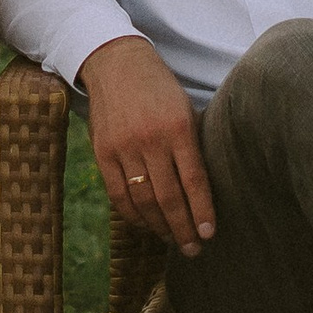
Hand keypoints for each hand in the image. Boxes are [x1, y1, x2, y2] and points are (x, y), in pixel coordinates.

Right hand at [82, 35, 215, 253]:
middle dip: (183, 229)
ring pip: (143, 201)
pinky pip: (118, 195)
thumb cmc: (160, 88)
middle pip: (169, 198)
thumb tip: (204, 192)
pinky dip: (133, 215)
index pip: (194, 181)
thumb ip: (192, 146)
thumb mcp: (185, 109)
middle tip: (193, 249)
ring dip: (160, 227)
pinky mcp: (103, 153)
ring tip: (173, 240)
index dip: (202, 211)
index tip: (210, 235)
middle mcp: (150, 140)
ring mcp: (124, 148)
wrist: (117, 64)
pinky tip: (147, 225)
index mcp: (178, 127)